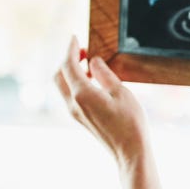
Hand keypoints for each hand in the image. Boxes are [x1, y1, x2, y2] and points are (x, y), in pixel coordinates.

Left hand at [54, 36, 148, 167]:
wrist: (129, 151)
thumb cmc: (130, 122)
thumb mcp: (120, 92)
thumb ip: (104, 73)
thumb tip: (94, 60)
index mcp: (82, 94)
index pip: (68, 65)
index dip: (70, 49)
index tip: (74, 37)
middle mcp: (73, 103)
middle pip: (59, 75)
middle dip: (67, 60)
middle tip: (82, 50)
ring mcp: (75, 112)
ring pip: (62, 86)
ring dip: (70, 72)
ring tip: (88, 63)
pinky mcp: (80, 118)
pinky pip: (70, 95)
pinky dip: (75, 82)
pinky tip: (92, 81)